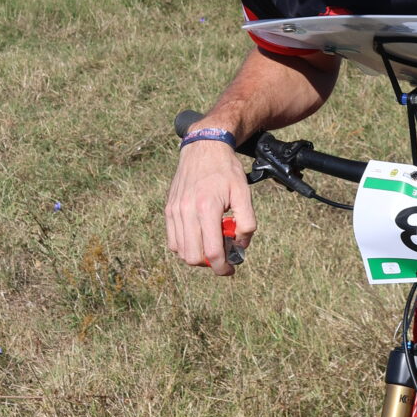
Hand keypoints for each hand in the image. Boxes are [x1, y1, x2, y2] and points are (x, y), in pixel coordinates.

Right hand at [165, 141, 255, 276]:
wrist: (204, 148)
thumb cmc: (226, 170)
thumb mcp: (244, 194)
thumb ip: (247, 222)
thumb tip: (240, 246)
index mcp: (207, 208)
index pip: (211, 252)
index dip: (222, 267)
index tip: (231, 269)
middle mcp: (186, 211)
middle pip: (193, 256)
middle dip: (210, 264)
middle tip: (223, 256)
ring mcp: (174, 211)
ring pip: (181, 251)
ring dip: (197, 256)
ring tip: (212, 243)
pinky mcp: (169, 209)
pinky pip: (172, 240)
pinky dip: (185, 246)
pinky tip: (199, 237)